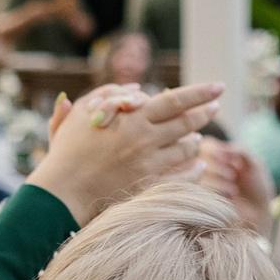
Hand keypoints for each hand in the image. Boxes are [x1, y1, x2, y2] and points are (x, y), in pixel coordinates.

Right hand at [27, 81, 221, 224]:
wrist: (61, 192)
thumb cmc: (68, 150)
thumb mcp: (82, 113)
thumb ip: (109, 94)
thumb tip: (138, 90)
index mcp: (132, 118)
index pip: (176, 100)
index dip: (200, 93)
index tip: (218, 87)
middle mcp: (145, 140)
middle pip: (187, 123)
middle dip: (205, 112)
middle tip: (215, 106)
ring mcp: (149, 165)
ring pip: (187, 149)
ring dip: (196, 140)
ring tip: (197, 136)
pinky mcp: (148, 187)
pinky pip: (182, 178)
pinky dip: (195, 171)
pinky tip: (199, 166)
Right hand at [198, 138, 274, 236]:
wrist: (259, 212)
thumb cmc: (257, 185)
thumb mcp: (254, 163)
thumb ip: (240, 150)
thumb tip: (224, 148)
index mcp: (216, 154)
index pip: (205, 144)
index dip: (218, 151)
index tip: (235, 161)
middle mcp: (204, 167)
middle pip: (197, 158)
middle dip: (218, 166)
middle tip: (233, 175)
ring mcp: (201, 184)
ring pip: (196, 175)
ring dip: (218, 180)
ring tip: (234, 189)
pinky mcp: (201, 199)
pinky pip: (199, 190)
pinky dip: (216, 191)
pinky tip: (230, 196)